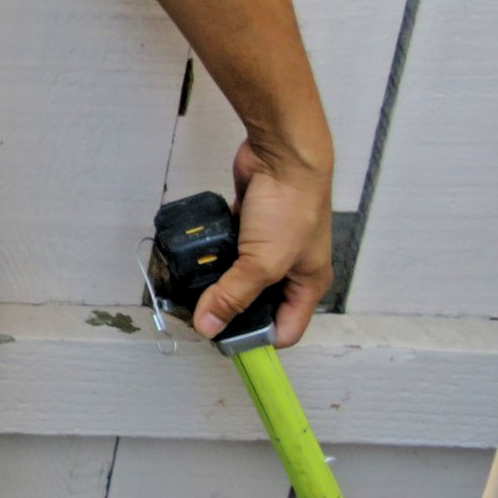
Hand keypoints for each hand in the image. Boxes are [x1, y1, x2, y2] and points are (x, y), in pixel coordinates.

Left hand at [192, 139, 332, 347]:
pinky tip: (194, 258)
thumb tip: (208, 327)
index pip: (285, 330)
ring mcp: (268, 244)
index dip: (257, 339)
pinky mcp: (247, 223)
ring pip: (239, 274)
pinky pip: (228, 247)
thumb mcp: (263, 262)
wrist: (282, 155)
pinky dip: (214, 253)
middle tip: (199, 315)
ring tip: (190, 289)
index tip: (222, 342)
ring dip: (218, 280)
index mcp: (307, 285)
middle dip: (231, 309)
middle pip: (258, 303)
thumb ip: (234, 295)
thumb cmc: (290, 208)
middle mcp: (290, 268)